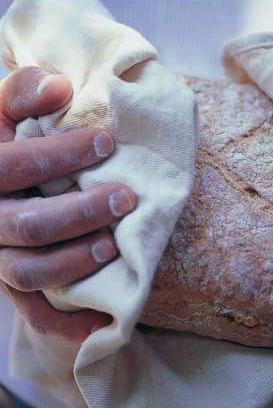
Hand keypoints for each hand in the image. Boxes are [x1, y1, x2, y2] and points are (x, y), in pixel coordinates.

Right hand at [0, 67, 135, 341]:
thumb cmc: (1, 138)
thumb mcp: (0, 108)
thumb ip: (24, 92)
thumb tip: (62, 86)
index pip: (15, 166)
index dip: (61, 154)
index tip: (106, 141)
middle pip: (26, 226)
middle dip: (79, 213)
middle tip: (125, 198)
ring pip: (27, 271)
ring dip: (74, 263)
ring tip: (113, 247)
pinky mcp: (9, 282)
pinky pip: (33, 311)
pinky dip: (66, 321)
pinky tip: (103, 319)